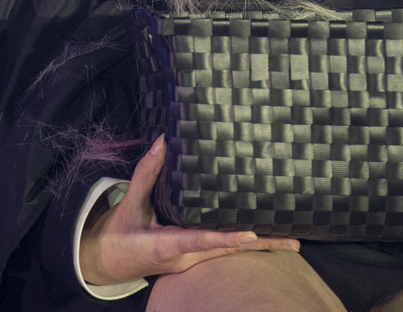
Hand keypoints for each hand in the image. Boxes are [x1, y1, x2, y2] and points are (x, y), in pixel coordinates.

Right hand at [79, 136, 299, 286]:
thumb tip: (164, 139)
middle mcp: (185, 258)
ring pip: (230, 255)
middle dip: (261, 246)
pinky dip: (245, 245)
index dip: (226, 238)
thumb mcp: (129, 203)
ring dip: (260, 248)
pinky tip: (265, 238)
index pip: (201, 241)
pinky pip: (223, 252)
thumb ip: (146, 172)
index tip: (251, 234)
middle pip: (229, 253)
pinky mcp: (194, 260)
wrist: (108, 263)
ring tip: (293, 241)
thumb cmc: (118, 234)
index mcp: (167, 246)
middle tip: (295, 241)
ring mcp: (192, 262)